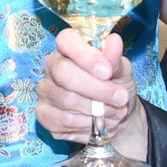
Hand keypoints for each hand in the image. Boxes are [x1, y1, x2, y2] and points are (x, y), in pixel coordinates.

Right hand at [35, 28, 146, 160]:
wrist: (115, 116)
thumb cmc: (116, 86)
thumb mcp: (122, 72)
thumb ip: (116, 59)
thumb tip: (114, 41)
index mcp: (68, 48)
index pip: (66, 41)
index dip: (85, 55)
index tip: (107, 72)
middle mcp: (51, 67)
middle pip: (64, 73)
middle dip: (96, 89)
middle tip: (120, 98)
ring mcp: (45, 91)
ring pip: (67, 100)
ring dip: (97, 110)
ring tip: (115, 113)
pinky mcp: (43, 115)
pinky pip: (63, 121)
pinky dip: (87, 125)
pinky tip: (99, 124)